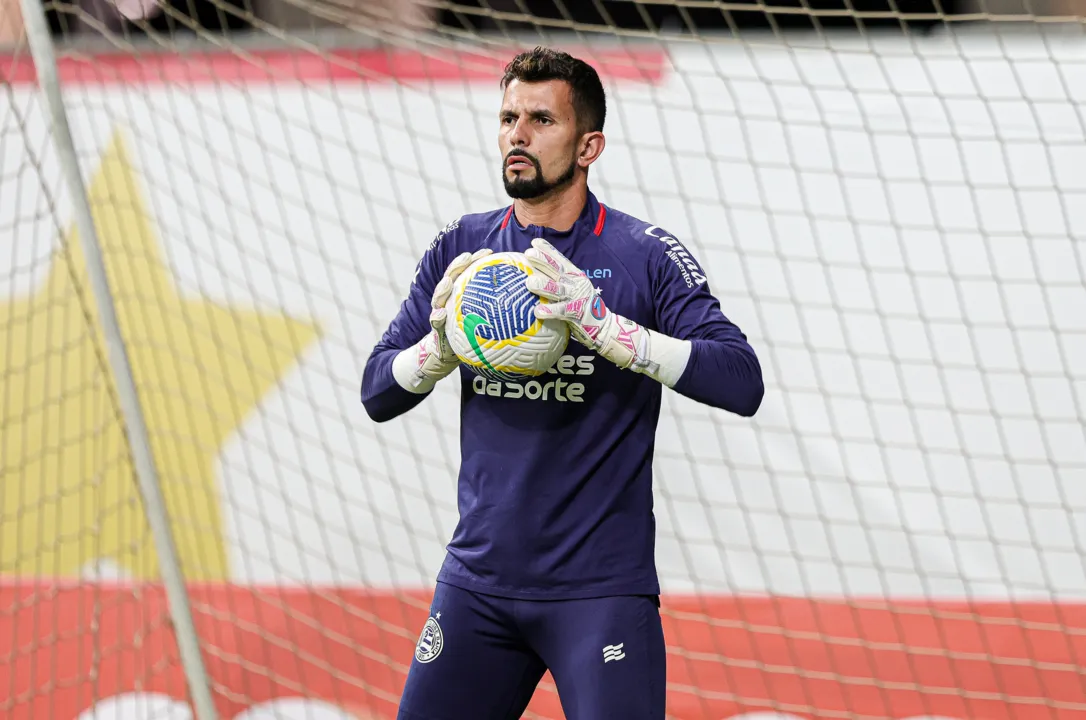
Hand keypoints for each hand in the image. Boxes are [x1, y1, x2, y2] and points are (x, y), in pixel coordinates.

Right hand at [404, 248, 491, 387]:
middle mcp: (448, 300)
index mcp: (461, 294)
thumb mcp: (486, 321)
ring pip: (439, 296)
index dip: (477, 260)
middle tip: (467, 257)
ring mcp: (440, 312)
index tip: (489, 251)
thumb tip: (526, 300)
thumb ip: (499, 310)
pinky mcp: (435, 328)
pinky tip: (440, 314)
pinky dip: (437, 317)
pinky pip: (435, 322)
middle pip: (451, 278)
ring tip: (448, 283)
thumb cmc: (471, 336)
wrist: (449, 353)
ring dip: (442, 288)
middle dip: (457, 266)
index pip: (468, 272)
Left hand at [524, 238, 657, 374]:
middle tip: (529, 254)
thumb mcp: (573, 289)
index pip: (560, 260)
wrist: (603, 326)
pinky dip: (550, 310)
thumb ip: (558, 281)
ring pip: (558, 289)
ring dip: (544, 285)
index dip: (548, 250)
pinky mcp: (577, 313)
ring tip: (529, 282)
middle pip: (557, 270)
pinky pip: (561, 311)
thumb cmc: (582, 306)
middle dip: (543, 261)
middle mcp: (576, 283)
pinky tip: (538, 311)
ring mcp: (577, 298)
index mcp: (574, 276)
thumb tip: (536, 273)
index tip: (534, 241)